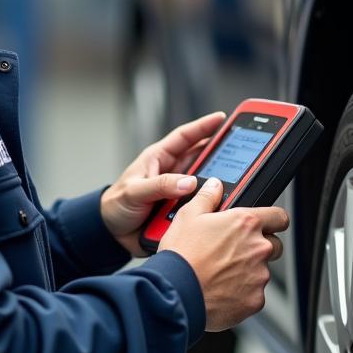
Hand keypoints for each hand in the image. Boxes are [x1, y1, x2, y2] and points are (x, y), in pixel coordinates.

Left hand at [100, 111, 225, 256]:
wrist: (111, 235)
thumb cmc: (116, 205)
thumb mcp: (134, 191)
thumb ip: (160, 185)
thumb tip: (189, 182)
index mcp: (159, 159)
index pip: (185, 137)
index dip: (203, 126)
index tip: (222, 118)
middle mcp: (172, 173)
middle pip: (202, 159)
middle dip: (221, 154)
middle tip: (241, 150)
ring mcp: (178, 192)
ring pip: (204, 184)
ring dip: (217, 184)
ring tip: (237, 182)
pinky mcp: (181, 210)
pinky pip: (200, 206)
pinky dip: (209, 207)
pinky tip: (221, 208)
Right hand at [162, 178, 288, 331]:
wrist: (176, 293)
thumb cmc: (182, 255)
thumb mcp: (188, 215)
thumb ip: (207, 197)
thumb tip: (215, 186)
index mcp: (246, 223)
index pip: (279, 217)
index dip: (273, 220)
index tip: (266, 225)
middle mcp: (258, 248)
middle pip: (273, 245)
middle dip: (258, 247)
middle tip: (233, 251)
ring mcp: (259, 276)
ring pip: (262, 271)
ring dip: (248, 271)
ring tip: (220, 273)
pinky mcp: (255, 300)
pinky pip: (254, 294)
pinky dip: (242, 293)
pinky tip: (221, 290)